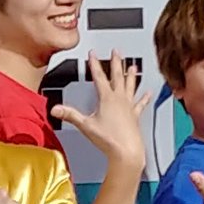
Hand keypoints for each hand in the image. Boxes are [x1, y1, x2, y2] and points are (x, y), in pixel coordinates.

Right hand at [50, 50, 149, 168]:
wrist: (127, 151)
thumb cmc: (109, 139)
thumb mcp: (85, 126)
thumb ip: (70, 115)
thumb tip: (56, 109)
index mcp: (107, 98)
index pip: (99, 76)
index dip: (95, 64)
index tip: (93, 54)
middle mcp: (120, 99)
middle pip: (117, 76)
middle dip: (116, 62)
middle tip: (116, 52)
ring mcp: (129, 107)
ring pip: (130, 86)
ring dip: (131, 75)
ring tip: (133, 66)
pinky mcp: (135, 116)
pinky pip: (140, 104)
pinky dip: (144, 98)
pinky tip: (147, 93)